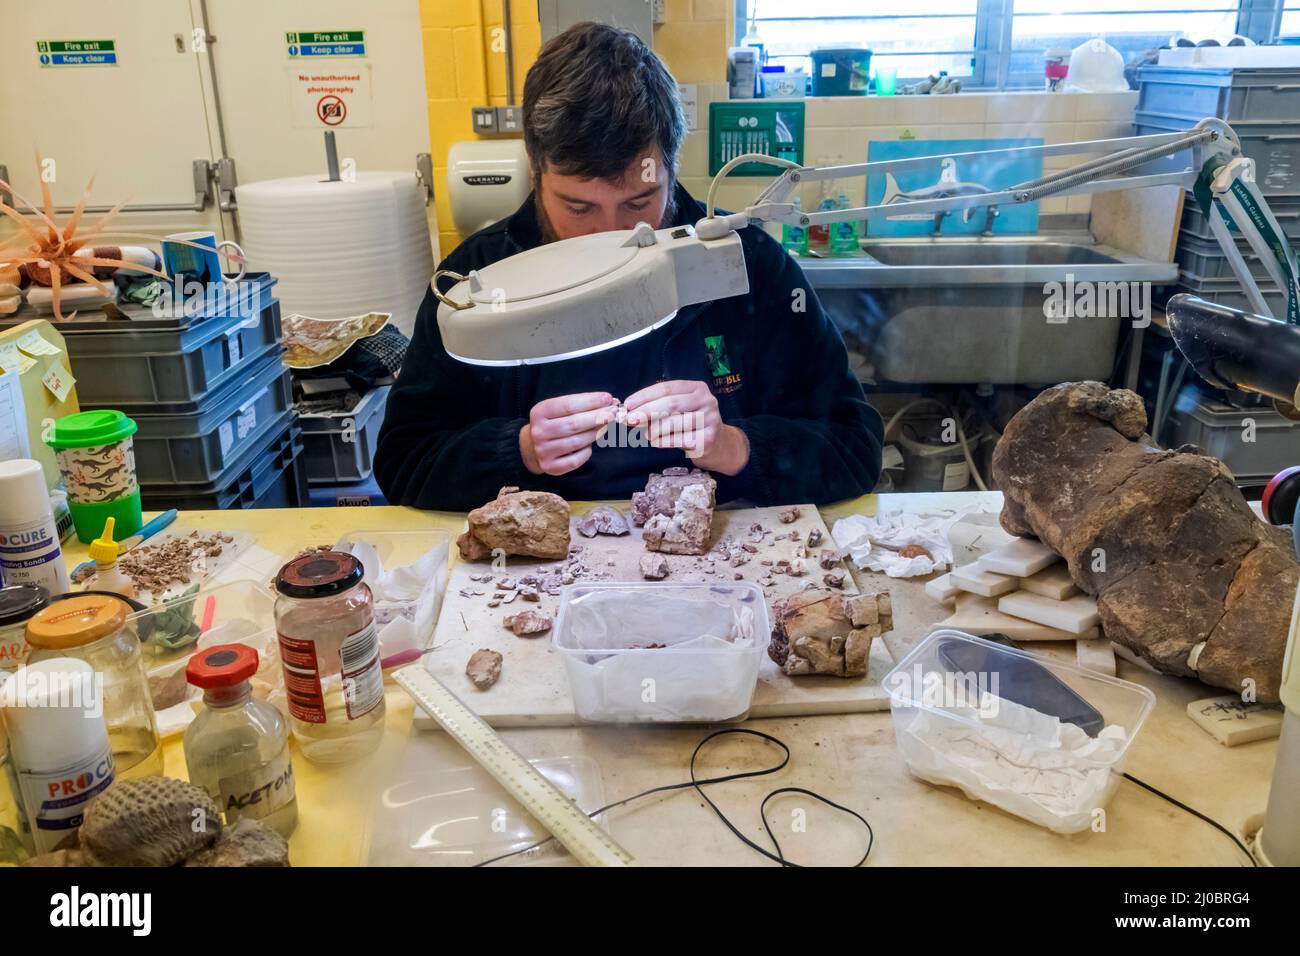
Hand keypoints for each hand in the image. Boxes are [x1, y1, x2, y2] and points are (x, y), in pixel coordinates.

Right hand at [520, 392, 618, 475]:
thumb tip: (607, 403)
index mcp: (539, 412)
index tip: (608, 398)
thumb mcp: (558, 409)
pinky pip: (575, 460)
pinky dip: (586, 451)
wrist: (531, 446)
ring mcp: (543, 451)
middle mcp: (539, 432)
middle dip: (597, 417)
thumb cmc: (553, 423)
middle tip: (613, 413)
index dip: (591, 401)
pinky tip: (590, 444)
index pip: (568, 405)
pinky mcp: (550, 467)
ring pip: (577, 442)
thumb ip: (579, 405)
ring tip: (606, 425)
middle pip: (574, 424)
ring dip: (595, 433)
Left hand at [624, 380, 749, 474]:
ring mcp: (710, 419)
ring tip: (646, 434)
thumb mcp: (680, 409)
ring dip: (654, 429)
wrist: (719, 445)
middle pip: (670, 404)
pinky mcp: (708, 439)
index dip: (645, 396)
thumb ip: (659, 406)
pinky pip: (679, 439)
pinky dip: (663, 441)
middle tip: (630, 420)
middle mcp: (707, 400)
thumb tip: (631, 411)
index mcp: (697, 388)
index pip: (667, 388)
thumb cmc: (692, 424)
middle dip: (646, 412)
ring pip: (673, 423)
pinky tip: (656, 442)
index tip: (628, 404)